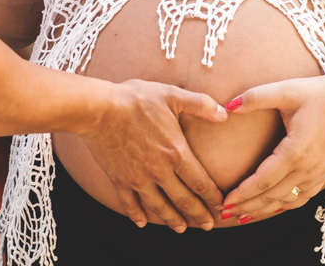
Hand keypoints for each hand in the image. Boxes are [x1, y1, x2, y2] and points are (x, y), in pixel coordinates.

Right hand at [82, 79, 227, 232]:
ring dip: (172, 219)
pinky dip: (136, 215)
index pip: (200, 183)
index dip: (213, 197)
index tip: (221, 206)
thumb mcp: (172, 95)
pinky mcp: (119, 179)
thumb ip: (201, 104)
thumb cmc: (136, 99)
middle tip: (207, 226)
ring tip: (180, 228)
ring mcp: (138, 178)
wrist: (99, 109)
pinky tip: (142, 222)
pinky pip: (129, 203)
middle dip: (198, 215)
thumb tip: (224, 114)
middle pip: (183, 200)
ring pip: (159, 207)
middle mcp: (159, 171)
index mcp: (175, 153)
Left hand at [219, 73, 324, 222]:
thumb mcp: (286, 90)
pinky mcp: (324, 175)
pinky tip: (270, 209)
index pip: (263, 181)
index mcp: (296, 151)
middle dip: (247, 207)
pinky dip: (283, 206)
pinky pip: (301, 198)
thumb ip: (255, 97)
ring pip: (286, 201)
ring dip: (263, 210)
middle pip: (272, 196)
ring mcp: (318, 174)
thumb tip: (227, 106)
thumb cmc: (317, 93)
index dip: (242, 194)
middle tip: (224, 214)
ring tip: (241, 216)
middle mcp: (308, 169)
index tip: (224, 202)